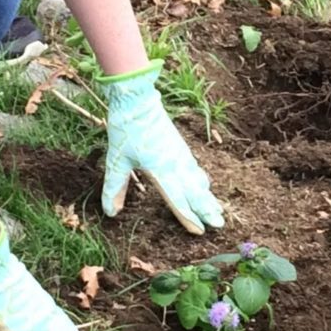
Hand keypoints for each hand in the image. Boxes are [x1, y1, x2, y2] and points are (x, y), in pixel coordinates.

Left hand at [99, 62, 223, 234]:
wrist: (138, 100)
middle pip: (195, 192)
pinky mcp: (179, 145)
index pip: (177, 200)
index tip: (200, 230)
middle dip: (207, 209)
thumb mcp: (116, 161)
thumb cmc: (127, 130)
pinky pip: (195, 168)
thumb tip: (111, 213)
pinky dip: (202, 180)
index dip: (188, 217)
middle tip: (219, 224)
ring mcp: (180, 154)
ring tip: (218, 208)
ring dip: (207, 196)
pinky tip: (204, 183)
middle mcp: (175, 164)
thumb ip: (114, 188)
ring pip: (198, 180)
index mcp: (161, 170)